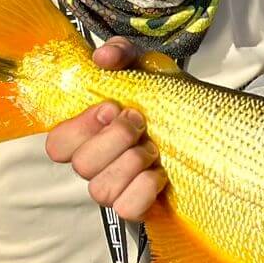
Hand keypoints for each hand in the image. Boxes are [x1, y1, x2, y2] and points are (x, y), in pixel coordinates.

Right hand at [43, 38, 167, 219]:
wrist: (206, 123)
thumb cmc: (167, 98)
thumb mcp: (146, 66)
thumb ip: (122, 53)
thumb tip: (103, 58)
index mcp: (90, 133)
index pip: (57, 145)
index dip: (79, 128)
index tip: (111, 107)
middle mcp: (97, 164)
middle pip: (81, 166)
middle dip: (115, 139)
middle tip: (139, 122)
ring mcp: (116, 188)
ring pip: (101, 190)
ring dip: (131, 163)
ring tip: (152, 148)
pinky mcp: (138, 207)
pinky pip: (127, 210)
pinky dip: (144, 189)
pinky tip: (159, 174)